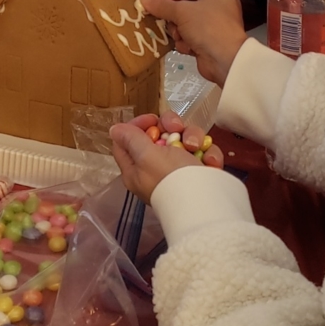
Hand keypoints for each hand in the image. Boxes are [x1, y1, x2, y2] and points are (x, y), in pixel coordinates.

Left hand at [110, 110, 225, 200]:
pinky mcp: (200, 171)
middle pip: (159, 134)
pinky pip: (204, 151)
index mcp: (136, 168)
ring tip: (196, 148)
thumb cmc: (172, 179)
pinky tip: (210, 162)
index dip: (138, 125)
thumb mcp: (147, 156)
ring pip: (184, 138)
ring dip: (193, 138)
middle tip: (177, 130)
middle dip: (171, 127)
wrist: (207, 205)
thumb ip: (131, 139)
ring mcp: (179, 169)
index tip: (153, 120)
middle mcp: (156, 167)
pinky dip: (209, 153)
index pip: (127, 140)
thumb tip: (115, 129)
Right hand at [139, 0, 248, 86]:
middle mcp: (217, 3)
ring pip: (184, 21)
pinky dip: (186, 41)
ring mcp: (213, 23)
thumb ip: (161, 4)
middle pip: (184, 4)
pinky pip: (189, 36)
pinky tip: (188, 47)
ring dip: (178, 31)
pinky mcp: (209, 40)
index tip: (153, 0)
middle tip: (162, 20)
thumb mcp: (182, 12)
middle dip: (172, 15)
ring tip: (180, 36)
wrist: (226, 61)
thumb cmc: (208, 28)